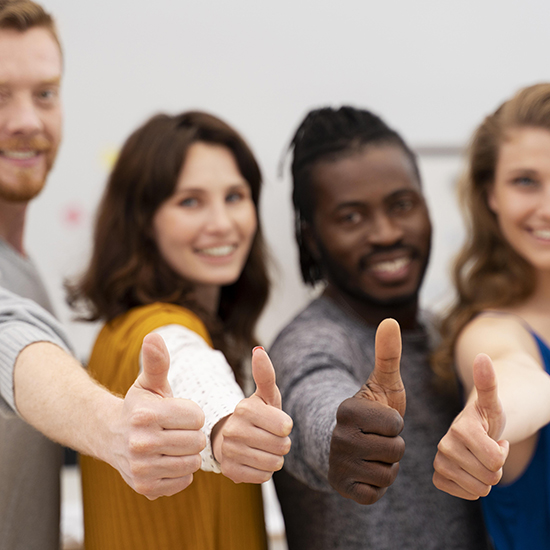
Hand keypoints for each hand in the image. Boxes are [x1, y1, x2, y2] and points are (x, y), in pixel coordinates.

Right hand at [110, 333, 205, 499]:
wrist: (111, 436)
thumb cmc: (139, 406)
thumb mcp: (149, 382)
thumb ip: (157, 361)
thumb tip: (153, 336)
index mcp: (146, 415)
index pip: (197, 417)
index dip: (191, 413)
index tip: (176, 412)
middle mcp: (141, 443)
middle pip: (197, 441)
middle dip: (191, 433)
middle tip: (174, 430)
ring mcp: (142, 468)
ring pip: (193, 462)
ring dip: (187, 453)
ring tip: (171, 444)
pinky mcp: (145, 488)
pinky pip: (185, 481)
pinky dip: (180, 472)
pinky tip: (166, 460)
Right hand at [214, 346, 292, 483]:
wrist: (232, 438)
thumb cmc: (257, 415)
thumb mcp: (264, 395)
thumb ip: (265, 375)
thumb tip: (258, 350)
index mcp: (244, 409)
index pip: (285, 427)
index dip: (285, 426)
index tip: (276, 422)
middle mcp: (233, 429)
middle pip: (282, 446)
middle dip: (281, 443)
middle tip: (269, 437)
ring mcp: (229, 451)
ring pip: (274, 463)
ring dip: (274, 458)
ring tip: (262, 448)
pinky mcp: (229, 471)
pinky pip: (264, 477)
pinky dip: (264, 471)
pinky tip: (254, 460)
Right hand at [328, 318, 405, 504]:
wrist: (355, 441)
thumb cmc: (375, 409)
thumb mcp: (384, 382)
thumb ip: (388, 354)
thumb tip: (390, 319)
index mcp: (346, 410)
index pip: (395, 424)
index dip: (395, 422)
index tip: (380, 419)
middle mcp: (336, 437)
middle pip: (394, 450)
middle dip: (394, 445)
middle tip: (378, 438)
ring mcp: (337, 464)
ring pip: (388, 472)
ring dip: (388, 464)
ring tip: (374, 452)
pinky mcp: (341, 487)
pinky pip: (377, 492)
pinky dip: (378, 484)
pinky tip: (367, 470)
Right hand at [433, 353, 508, 499]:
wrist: (473, 427)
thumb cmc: (487, 416)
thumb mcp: (492, 402)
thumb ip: (488, 382)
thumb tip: (482, 356)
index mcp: (460, 428)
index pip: (495, 460)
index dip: (502, 452)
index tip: (494, 438)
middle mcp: (444, 444)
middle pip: (489, 477)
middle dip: (496, 467)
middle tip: (487, 448)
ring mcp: (439, 460)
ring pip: (478, 489)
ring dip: (485, 478)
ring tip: (478, 458)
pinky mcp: (437, 475)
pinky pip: (460, 493)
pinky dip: (470, 488)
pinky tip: (468, 471)